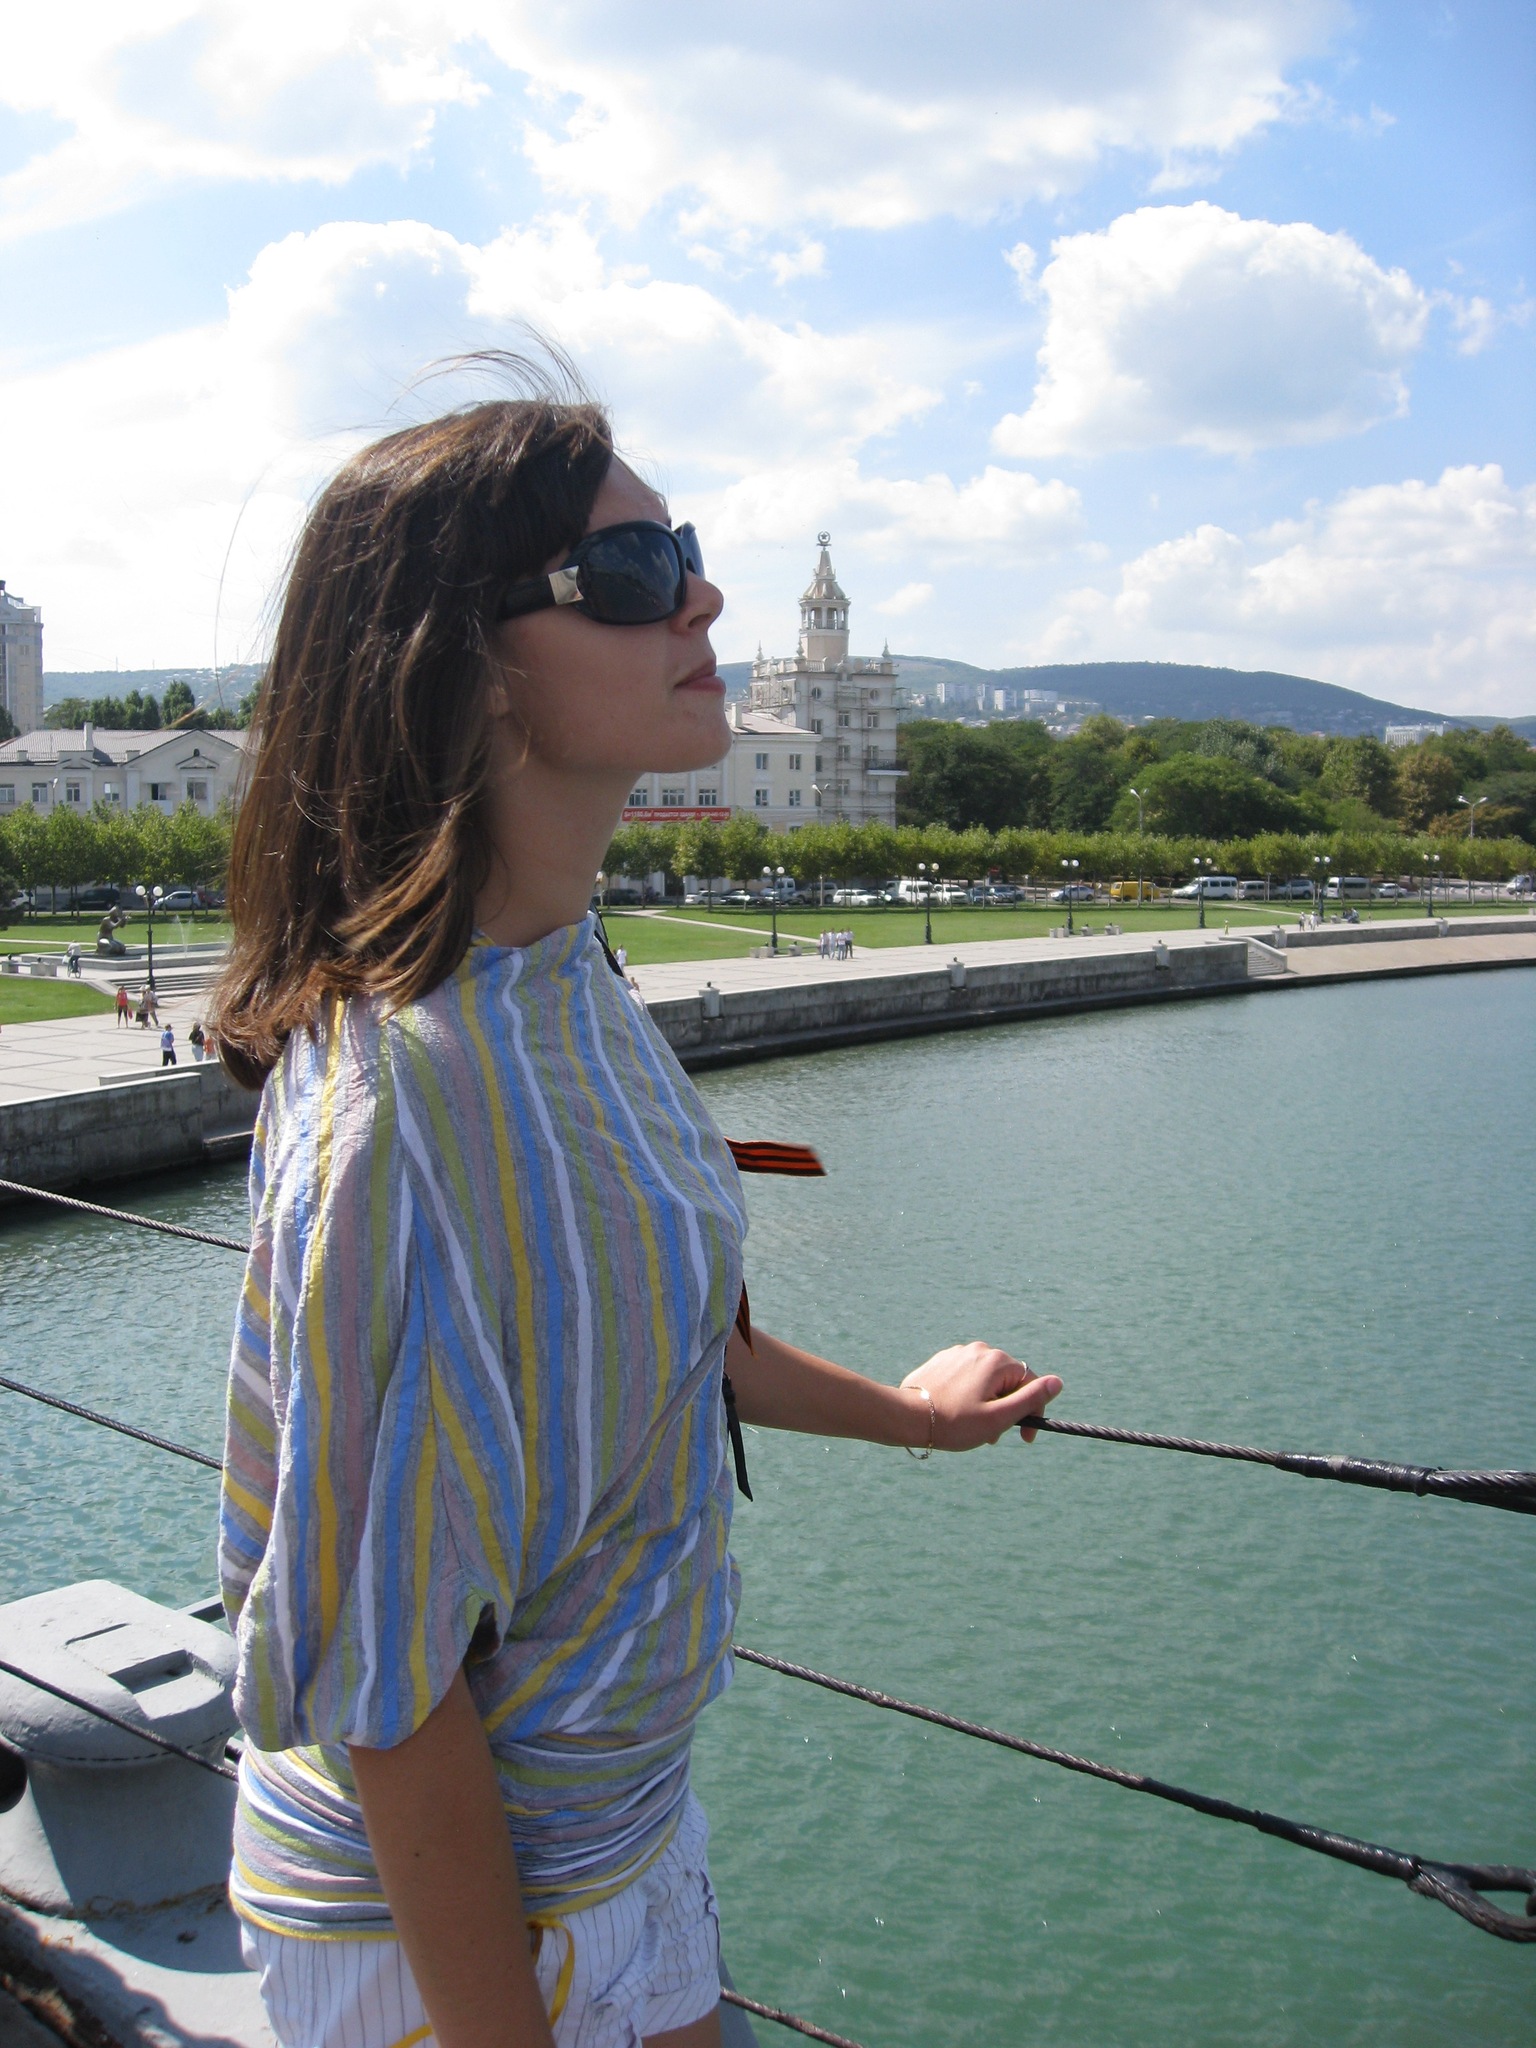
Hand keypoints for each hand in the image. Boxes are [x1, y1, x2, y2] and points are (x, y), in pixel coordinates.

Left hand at [901, 1343, 1061, 1449]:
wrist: (907, 1417)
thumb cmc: (954, 1422)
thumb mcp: (999, 1417)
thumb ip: (1030, 1399)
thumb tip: (1057, 1382)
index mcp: (997, 1361)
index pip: (1030, 1384)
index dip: (1032, 1411)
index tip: (1024, 1438)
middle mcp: (979, 1350)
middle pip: (1008, 1382)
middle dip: (1006, 1409)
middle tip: (991, 1436)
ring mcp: (958, 1353)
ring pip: (987, 1381)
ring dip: (988, 1404)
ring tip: (974, 1428)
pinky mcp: (942, 1361)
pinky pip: (967, 1378)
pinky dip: (970, 1396)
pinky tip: (957, 1414)